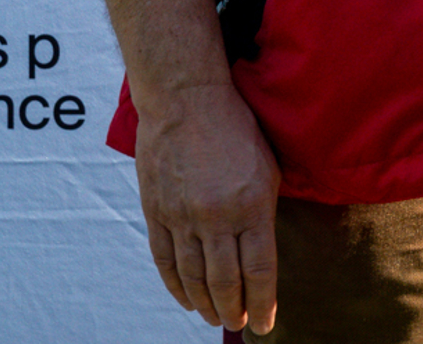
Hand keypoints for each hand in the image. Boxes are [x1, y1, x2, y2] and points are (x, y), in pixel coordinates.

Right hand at [134, 81, 281, 332]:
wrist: (186, 100)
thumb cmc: (237, 129)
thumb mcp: (267, 168)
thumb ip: (263, 212)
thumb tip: (263, 255)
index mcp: (252, 205)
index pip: (259, 269)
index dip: (263, 302)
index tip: (267, 325)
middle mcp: (216, 216)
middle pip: (225, 280)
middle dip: (234, 309)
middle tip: (240, 324)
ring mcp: (182, 216)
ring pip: (193, 277)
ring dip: (205, 304)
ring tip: (216, 318)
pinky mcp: (156, 212)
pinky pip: (164, 260)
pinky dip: (175, 286)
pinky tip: (186, 300)